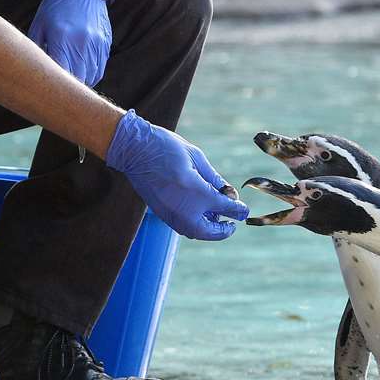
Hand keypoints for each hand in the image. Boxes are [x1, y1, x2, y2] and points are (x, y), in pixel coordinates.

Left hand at [27, 0, 110, 86]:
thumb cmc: (55, 7)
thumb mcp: (39, 25)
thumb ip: (37, 49)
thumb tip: (35, 71)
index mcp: (61, 37)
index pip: (59, 72)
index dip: (54, 85)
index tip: (47, 91)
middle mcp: (81, 42)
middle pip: (77, 79)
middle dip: (67, 87)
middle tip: (58, 92)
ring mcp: (95, 43)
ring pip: (91, 77)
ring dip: (80, 84)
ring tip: (70, 84)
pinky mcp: (105, 43)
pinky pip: (99, 68)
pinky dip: (91, 75)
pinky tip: (81, 74)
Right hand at [104, 110, 250, 240]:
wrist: (135, 151)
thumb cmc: (167, 148)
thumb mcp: (196, 158)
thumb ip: (214, 178)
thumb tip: (228, 192)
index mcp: (198, 193)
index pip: (225, 208)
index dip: (238, 210)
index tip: (244, 211)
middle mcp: (185, 210)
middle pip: (210, 231)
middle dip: (223, 230)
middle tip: (232, 224)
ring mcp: (171, 215)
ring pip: (195, 232)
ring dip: (208, 230)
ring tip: (216, 219)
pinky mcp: (161, 214)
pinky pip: (182, 226)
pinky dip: (194, 226)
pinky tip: (199, 215)